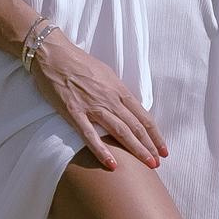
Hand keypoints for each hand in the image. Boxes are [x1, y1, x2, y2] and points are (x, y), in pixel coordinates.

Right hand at [30, 34, 167, 171]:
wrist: (54, 54)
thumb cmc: (80, 63)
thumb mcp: (106, 75)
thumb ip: (118, 93)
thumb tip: (129, 108)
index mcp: (119, 90)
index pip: (143, 117)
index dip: (156, 135)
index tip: (163, 149)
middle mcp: (110, 99)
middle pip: (136, 127)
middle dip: (150, 147)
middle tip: (158, 163)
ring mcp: (92, 107)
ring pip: (120, 132)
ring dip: (135, 150)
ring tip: (147, 164)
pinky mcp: (74, 113)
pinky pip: (89, 135)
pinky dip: (102, 150)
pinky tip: (112, 164)